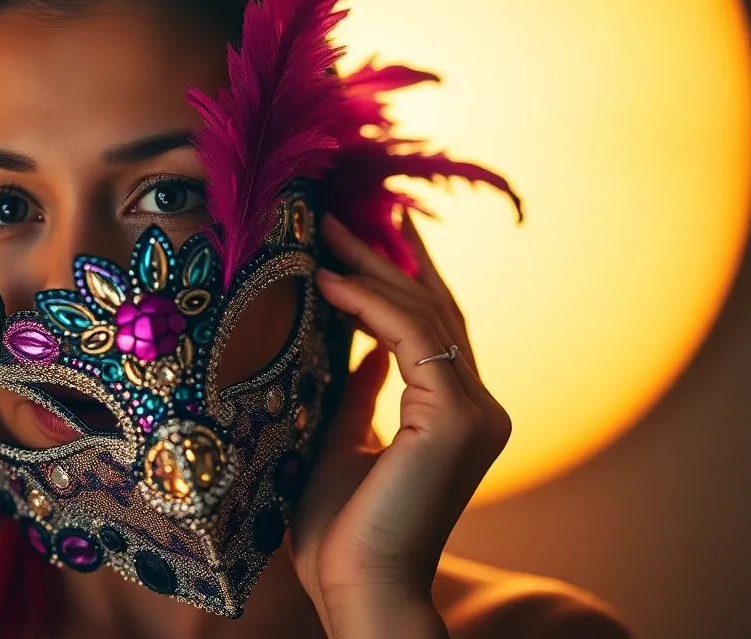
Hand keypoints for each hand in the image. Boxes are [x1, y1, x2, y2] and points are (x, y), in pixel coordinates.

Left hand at [290, 215, 511, 637]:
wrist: (357, 587)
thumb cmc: (341, 530)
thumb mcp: (342, 442)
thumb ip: (359, 394)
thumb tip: (357, 351)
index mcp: (456, 416)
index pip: (433, 329)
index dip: (398, 279)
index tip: (363, 235)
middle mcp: (479, 408)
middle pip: (434, 312)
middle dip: (386, 259)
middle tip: (341, 216)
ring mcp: (476, 412)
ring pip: (427, 316)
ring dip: (373, 269)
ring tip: (326, 233)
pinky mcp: (456, 418)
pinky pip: (414, 338)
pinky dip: (371, 305)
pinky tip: (331, 281)